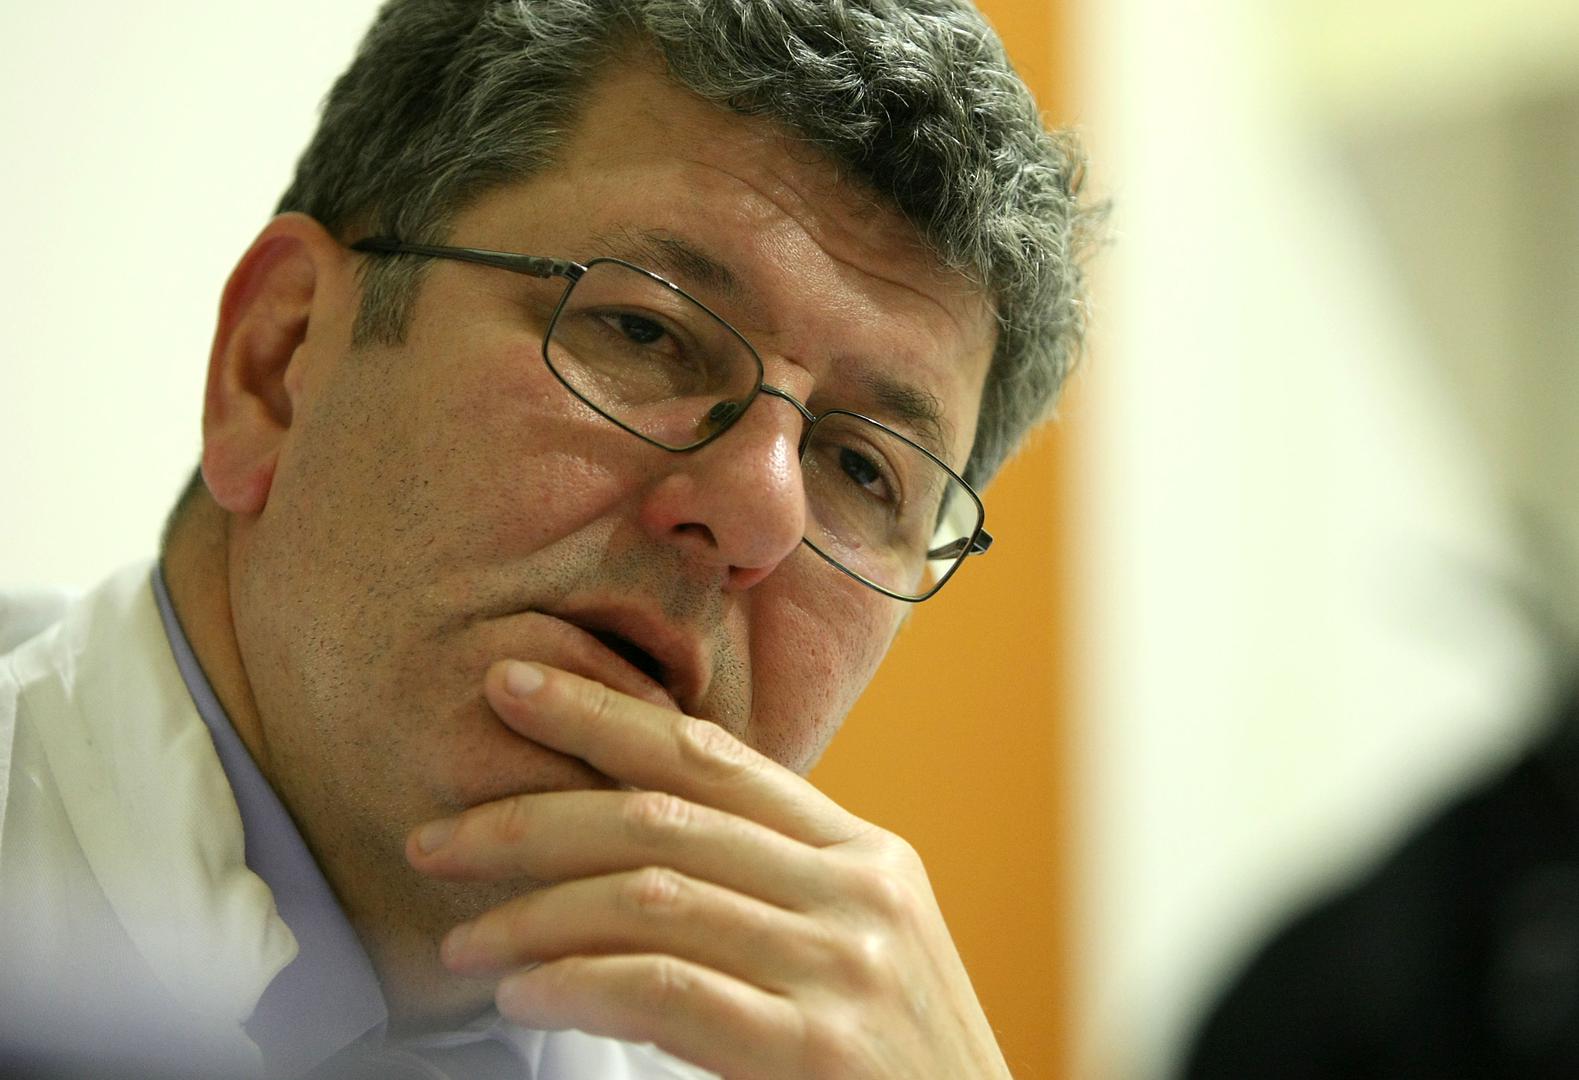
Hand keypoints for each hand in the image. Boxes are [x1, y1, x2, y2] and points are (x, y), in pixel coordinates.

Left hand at [405, 660, 1011, 1078]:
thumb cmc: (892, 1067)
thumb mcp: (856, 948)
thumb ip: (772, 887)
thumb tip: (634, 846)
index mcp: (863, 853)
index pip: (713, 756)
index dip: (606, 714)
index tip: (515, 687)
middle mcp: (858, 890)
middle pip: (665, 816)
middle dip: (534, 816)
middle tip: (439, 836)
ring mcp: (844, 965)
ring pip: (651, 898)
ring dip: (535, 915)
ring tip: (464, 939)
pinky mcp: (818, 1048)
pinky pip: (667, 989)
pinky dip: (578, 982)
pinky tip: (525, 992)